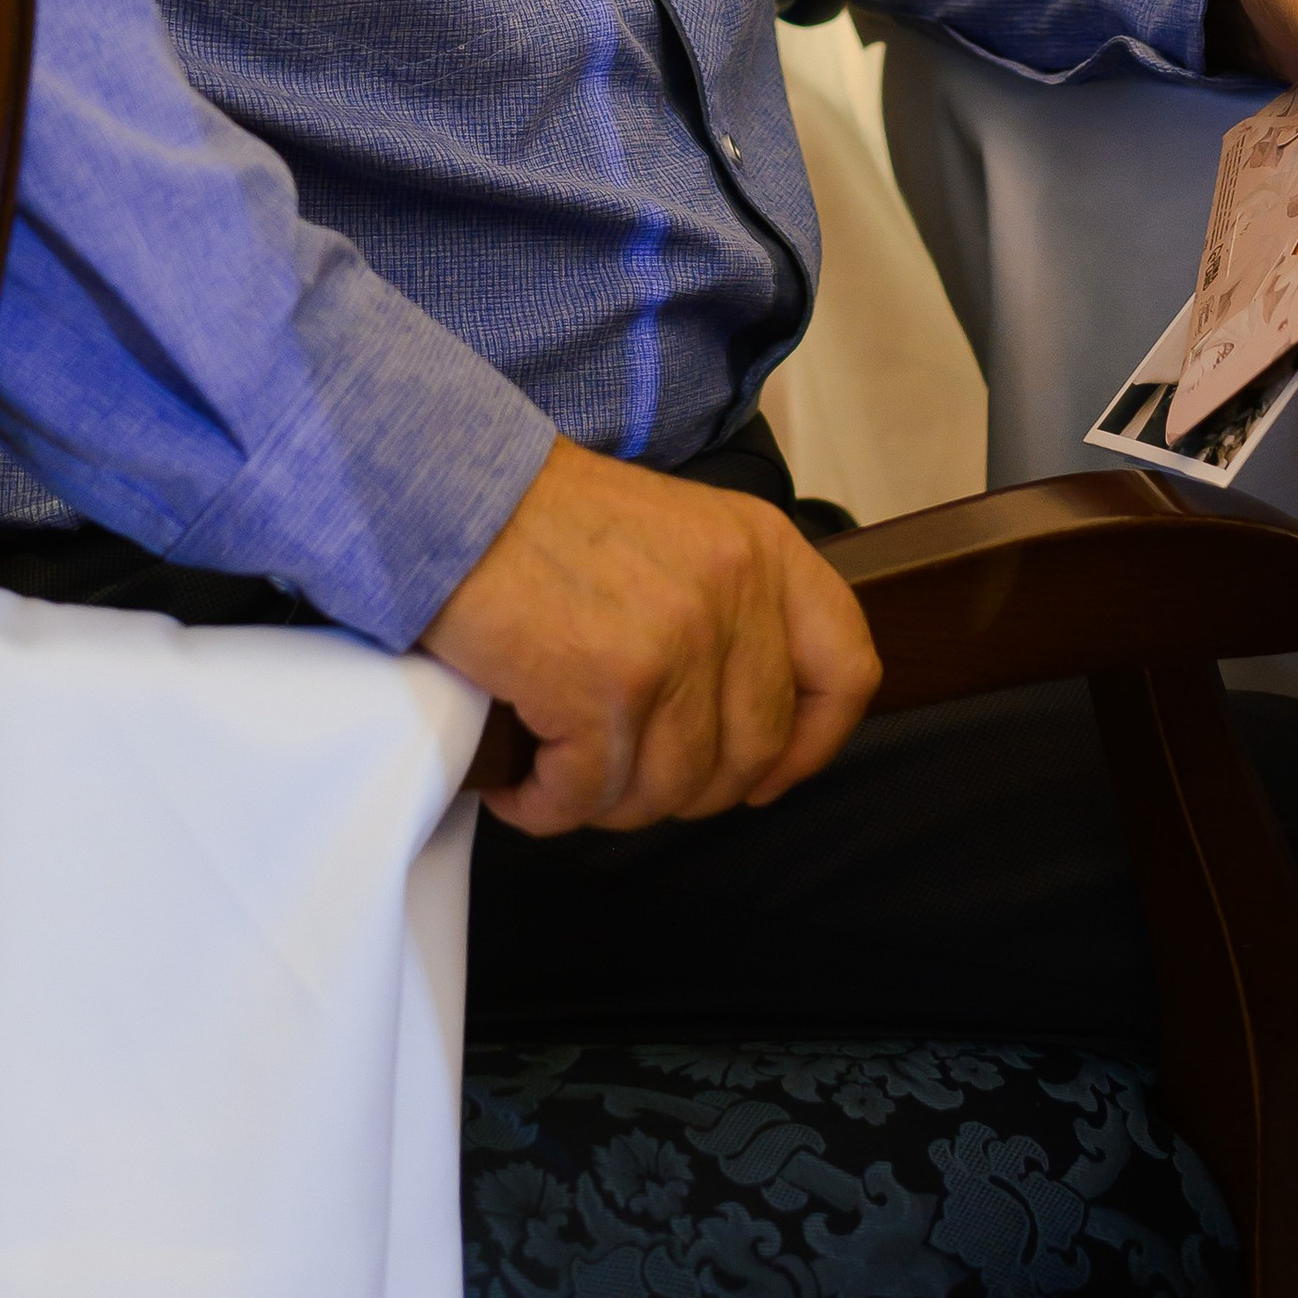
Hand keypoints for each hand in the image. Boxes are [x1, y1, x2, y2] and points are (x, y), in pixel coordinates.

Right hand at [420, 437, 881, 837]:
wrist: (451, 493)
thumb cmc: (543, 519)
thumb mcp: (677, 535)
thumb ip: (729, 611)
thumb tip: (748, 734)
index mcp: (762, 549)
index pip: (846, 669)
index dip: (811, 745)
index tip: (763, 776)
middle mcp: (732, 592)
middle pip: (749, 756)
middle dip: (678, 787)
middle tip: (615, 767)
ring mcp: (674, 643)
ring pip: (668, 790)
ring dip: (604, 799)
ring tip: (557, 765)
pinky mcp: (605, 688)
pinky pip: (587, 797)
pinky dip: (544, 804)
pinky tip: (520, 776)